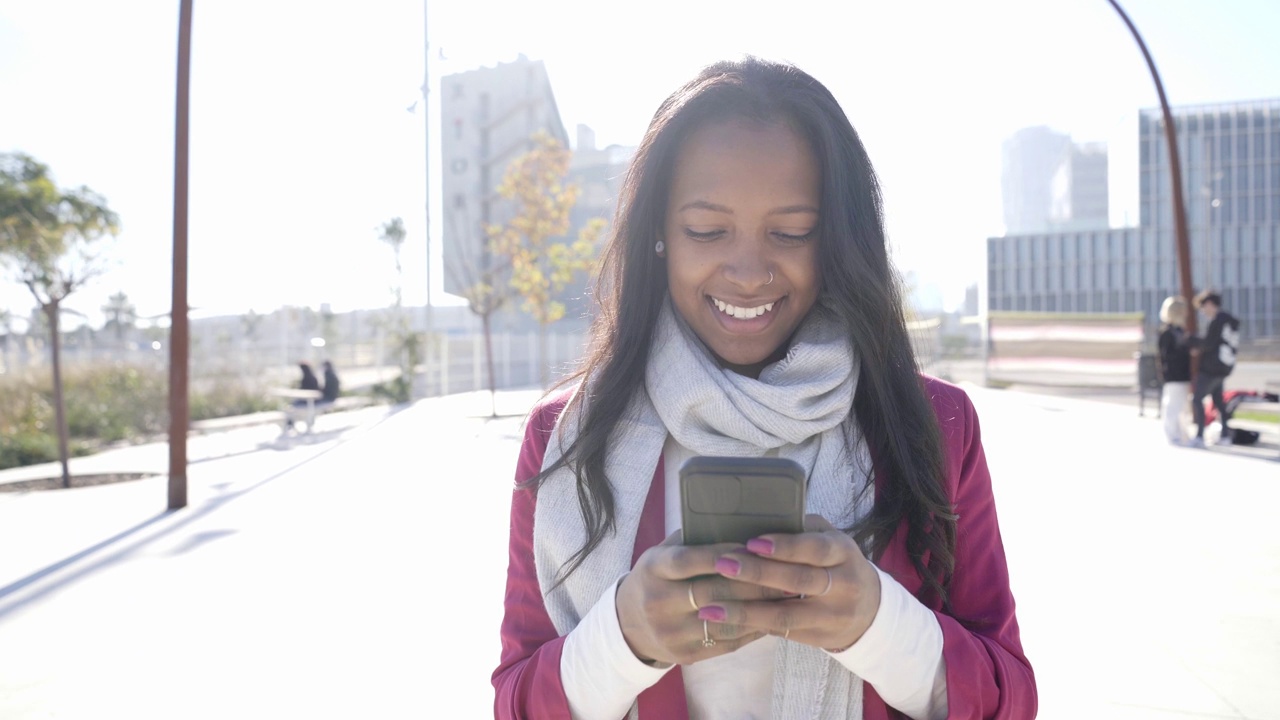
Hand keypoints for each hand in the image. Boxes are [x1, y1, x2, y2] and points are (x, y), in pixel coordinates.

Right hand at [616, 530, 793, 665]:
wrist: (628, 626)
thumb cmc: (656, 578)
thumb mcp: (661, 554)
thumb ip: (691, 541)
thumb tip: (735, 520)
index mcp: (653, 570)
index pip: (688, 561)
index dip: (720, 553)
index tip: (753, 546)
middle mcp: (659, 602)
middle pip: (712, 591)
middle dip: (753, 582)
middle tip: (786, 572)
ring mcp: (671, 632)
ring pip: (724, 621)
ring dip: (760, 609)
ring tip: (788, 596)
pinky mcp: (685, 655)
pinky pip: (726, 643)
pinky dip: (752, 630)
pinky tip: (773, 617)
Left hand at [697, 514, 880, 651]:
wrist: (870, 612)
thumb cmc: (837, 564)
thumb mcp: (831, 540)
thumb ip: (802, 528)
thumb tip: (756, 513)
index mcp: (844, 553)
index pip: (814, 548)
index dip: (784, 546)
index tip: (752, 542)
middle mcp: (843, 585)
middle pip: (798, 580)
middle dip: (757, 573)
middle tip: (722, 564)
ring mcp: (832, 616)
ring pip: (785, 615)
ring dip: (744, 611)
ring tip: (709, 606)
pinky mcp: (818, 638)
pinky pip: (780, 632)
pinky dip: (750, 625)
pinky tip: (722, 620)